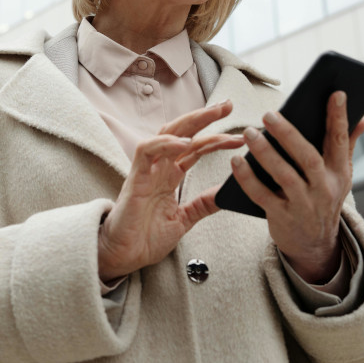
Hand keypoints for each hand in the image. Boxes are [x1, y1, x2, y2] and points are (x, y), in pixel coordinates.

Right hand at [98, 101, 243, 281]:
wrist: (124, 256)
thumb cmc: (145, 237)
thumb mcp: (184, 219)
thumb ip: (202, 204)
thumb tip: (224, 193)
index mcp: (170, 175)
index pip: (196, 148)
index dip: (217, 139)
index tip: (239, 137)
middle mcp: (160, 167)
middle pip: (184, 132)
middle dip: (206, 117)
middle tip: (228, 106)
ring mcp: (147, 170)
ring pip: (168, 133)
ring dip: (191, 121)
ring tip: (213, 114)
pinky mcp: (135, 178)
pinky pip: (148, 150)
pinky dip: (166, 143)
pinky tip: (185, 142)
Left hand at [229, 91, 363, 282]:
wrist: (315, 245)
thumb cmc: (323, 197)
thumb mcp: (340, 176)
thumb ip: (346, 144)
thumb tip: (363, 116)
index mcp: (339, 173)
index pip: (340, 141)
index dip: (339, 118)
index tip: (336, 93)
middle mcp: (325, 189)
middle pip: (308, 158)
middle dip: (289, 135)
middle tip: (269, 114)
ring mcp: (304, 205)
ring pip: (285, 176)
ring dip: (265, 153)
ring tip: (249, 133)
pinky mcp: (282, 218)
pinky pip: (263, 196)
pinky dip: (248, 179)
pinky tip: (236, 162)